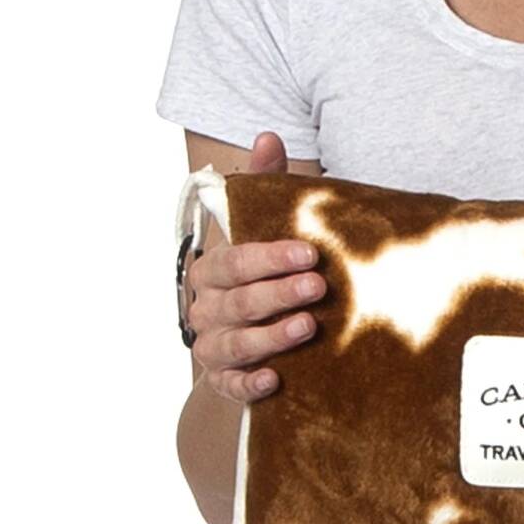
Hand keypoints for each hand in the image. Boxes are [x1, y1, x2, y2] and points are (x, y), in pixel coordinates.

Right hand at [184, 130, 324, 402]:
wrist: (248, 341)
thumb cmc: (260, 279)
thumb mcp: (263, 233)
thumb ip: (263, 187)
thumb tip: (268, 136)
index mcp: (212, 271)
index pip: (235, 261)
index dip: (270, 257)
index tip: (310, 252)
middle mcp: (206, 309)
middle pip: (237, 301)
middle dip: (277, 293)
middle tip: (317, 286)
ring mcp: (213, 348)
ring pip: (235, 343)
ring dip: (270, 336)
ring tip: (308, 327)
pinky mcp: (226, 382)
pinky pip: (232, 387)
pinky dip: (250, 384)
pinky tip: (274, 379)